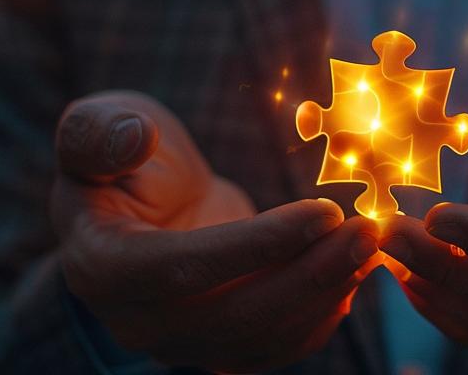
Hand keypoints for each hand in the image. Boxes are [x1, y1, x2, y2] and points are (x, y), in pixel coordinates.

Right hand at [52, 91, 381, 372]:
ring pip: (265, 334)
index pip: (181, 269)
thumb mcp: (93, 123)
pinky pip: (277, 345)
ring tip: (374, 240)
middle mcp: (138, 320)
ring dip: (327, 290)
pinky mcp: (218, 345)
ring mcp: (180, 341)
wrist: (132, 194)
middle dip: (311, 274)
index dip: (254, 246)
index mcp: (99, 266)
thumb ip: (97, 133)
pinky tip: (357, 271)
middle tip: (369, 230)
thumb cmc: (112, 149)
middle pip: (235, 315)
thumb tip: (131, 138)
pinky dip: (323, 313)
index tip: (321, 213)